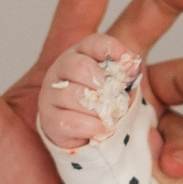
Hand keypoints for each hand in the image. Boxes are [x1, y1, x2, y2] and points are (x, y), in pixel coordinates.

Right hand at [37, 32, 139, 150]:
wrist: (91, 140)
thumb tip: (133, 63)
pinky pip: (69, 121)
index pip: (95, 43)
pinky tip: (102, 129)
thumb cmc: (108, 106)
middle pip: (78, 66)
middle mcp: (62, 69)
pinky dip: (91, 126)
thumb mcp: (123, 84)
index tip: (132, 69)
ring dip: (97, 108)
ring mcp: (52, 94)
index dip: (114, 52)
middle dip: (102, 84)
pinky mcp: (49, 120)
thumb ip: (128, 70)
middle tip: (114, 97)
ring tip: (109, 116)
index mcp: (83, 54)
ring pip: (73, 94)